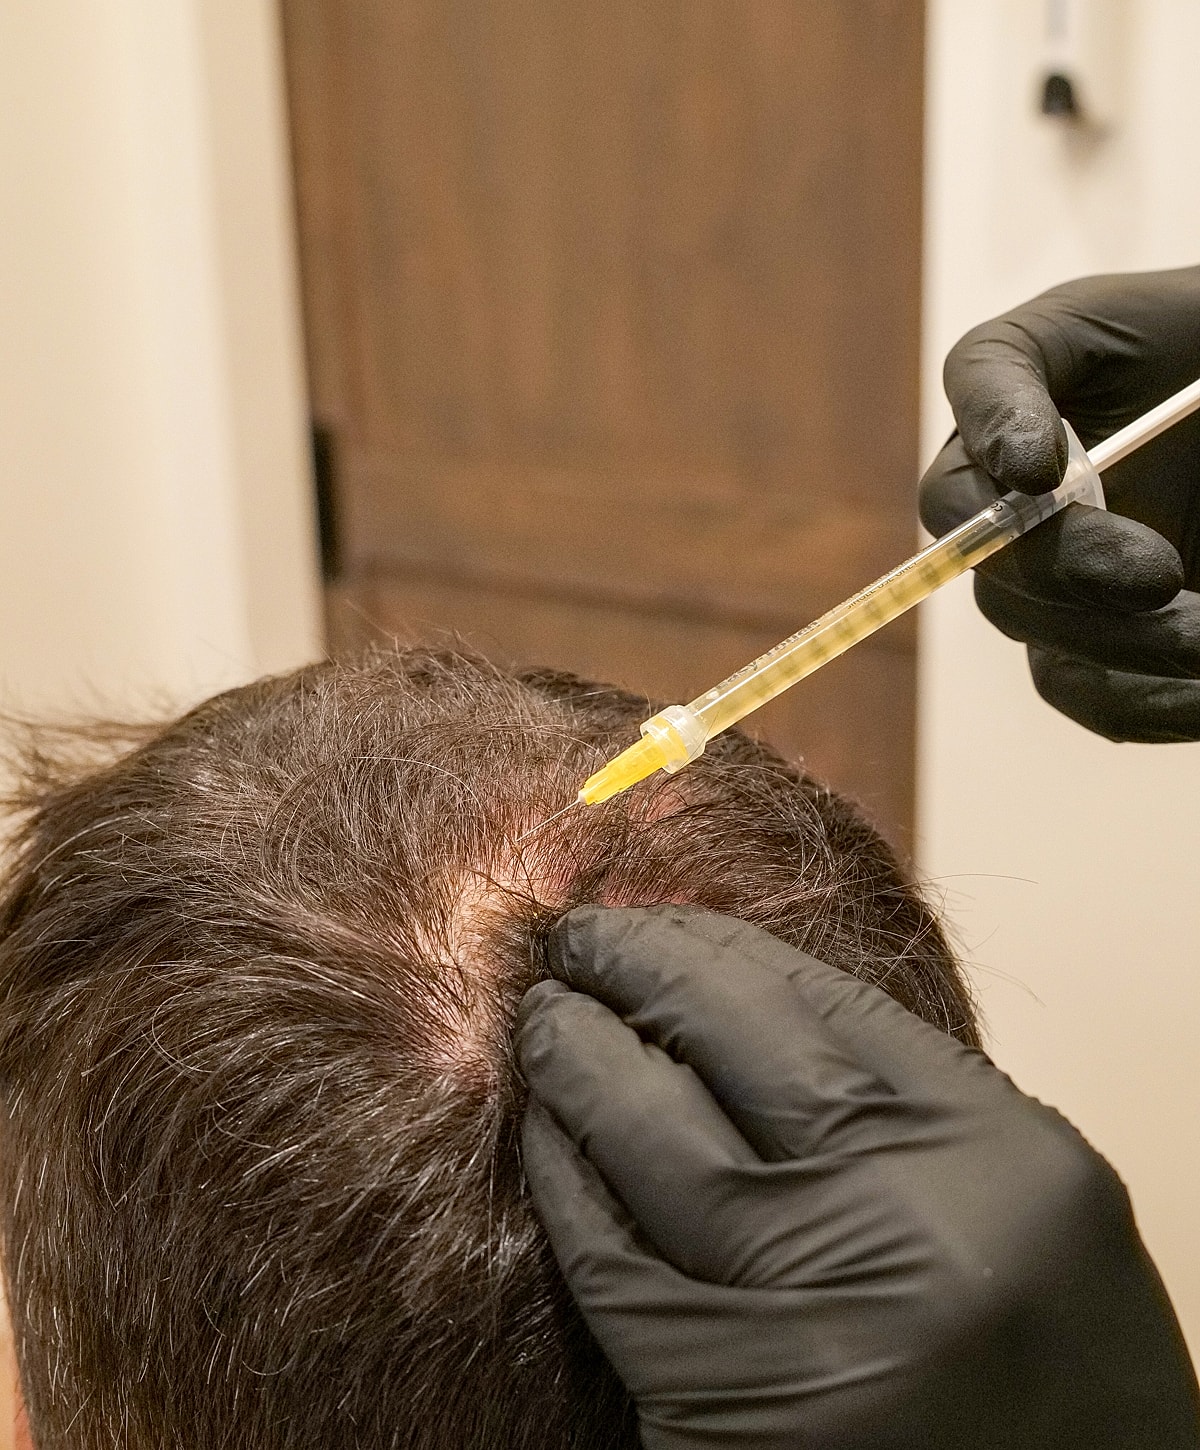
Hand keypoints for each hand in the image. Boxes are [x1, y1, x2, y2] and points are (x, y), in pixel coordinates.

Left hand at [517, 904, 1199, 1449]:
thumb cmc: (1045, 1372)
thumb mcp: (1021, 1207)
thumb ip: (906, 1104)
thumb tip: (740, 997)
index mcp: (1003, 1156)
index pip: (823, 1000)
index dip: (714, 944)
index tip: (652, 918)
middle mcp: (912, 1229)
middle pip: (734, 1046)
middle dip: (634, 969)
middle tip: (574, 942)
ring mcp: (811, 1329)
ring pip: (652, 1140)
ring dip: (576, 1062)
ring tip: (543, 1020)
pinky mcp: (721, 1417)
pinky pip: (610, 1265)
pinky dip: (566, 1181)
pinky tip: (549, 1135)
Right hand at [919, 266, 1199, 739]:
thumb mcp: (1164, 323)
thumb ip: (1092, 360)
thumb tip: (1036, 470)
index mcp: (1025, 386)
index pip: (981, 384)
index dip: (994, 429)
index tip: (1039, 468)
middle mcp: (1012, 488)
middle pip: (990, 544)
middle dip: (1066, 566)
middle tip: (1157, 577)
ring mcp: (1050, 575)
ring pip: (1037, 628)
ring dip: (1122, 646)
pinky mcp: (1098, 646)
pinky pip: (1094, 693)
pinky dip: (1151, 704)